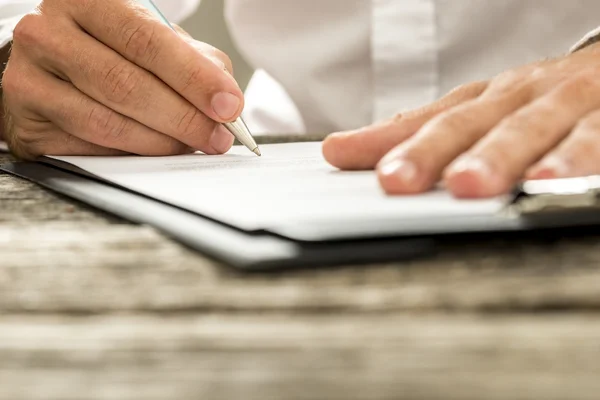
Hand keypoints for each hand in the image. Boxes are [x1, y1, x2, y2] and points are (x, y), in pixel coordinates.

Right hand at [2, 0, 242, 158]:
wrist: (46, 66)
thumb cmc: (108, 50)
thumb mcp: (151, 40)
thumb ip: (193, 62)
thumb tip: (226, 101)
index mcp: (88, 1)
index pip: (147, 40)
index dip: (193, 77)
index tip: (229, 106)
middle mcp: (49, 32)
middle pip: (126, 84)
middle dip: (183, 118)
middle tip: (217, 138)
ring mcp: (29, 77)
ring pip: (107, 122)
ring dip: (160, 142)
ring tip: (190, 146)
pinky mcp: (26, 121)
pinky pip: (88, 147)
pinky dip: (130, 155)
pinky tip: (152, 152)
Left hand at [323, 42, 599, 197]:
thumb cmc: (548, 99)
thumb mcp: (486, 111)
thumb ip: (424, 131)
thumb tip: (344, 149)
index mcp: (486, 100)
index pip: (427, 118)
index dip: (384, 138)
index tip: (340, 154)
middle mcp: (518, 98)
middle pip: (467, 125)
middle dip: (430, 152)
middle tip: (395, 180)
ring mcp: (564, 105)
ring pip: (526, 130)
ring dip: (494, 156)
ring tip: (466, 184)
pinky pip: (593, 140)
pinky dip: (571, 159)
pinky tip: (548, 182)